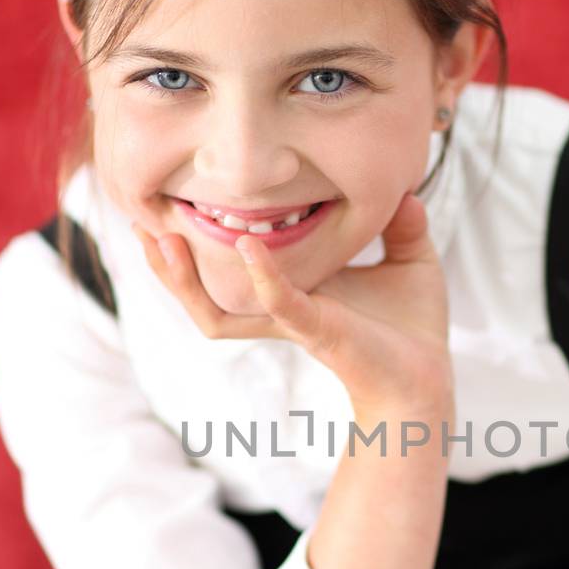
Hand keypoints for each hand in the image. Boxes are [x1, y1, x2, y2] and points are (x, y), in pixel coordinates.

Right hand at [133, 191, 451, 411]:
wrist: (429, 378)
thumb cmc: (412, 329)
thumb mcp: (408, 262)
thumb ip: (402, 225)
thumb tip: (407, 190)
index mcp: (291, 294)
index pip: (226, 272)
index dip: (194, 247)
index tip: (168, 208)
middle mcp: (279, 312)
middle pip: (201, 298)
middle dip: (166, 269)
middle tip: (139, 227)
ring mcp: (294, 323)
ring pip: (217, 313)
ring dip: (185, 281)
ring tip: (161, 241)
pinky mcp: (319, 332)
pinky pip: (279, 304)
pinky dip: (262, 277)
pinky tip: (247, 247)